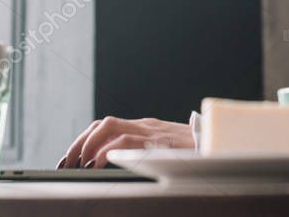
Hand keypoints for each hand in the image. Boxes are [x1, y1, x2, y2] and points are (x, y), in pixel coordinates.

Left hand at [56, 115, 194, 168]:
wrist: (220, 146)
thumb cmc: (195, 155)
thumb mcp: (167, 152)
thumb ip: (145, 154)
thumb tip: (117, 165)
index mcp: (145, 127)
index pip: (106, 126)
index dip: (85, 140)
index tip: (72, 157)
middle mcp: (145, 126)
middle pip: (103, 124)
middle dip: (81, 142)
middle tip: (69, 162)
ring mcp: (152, 132)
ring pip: (109, 127)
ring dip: (89, 145)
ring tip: (80, 163)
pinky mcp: (159, 142)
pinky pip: (128, 142)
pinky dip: (109, 151)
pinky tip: (100, 164)